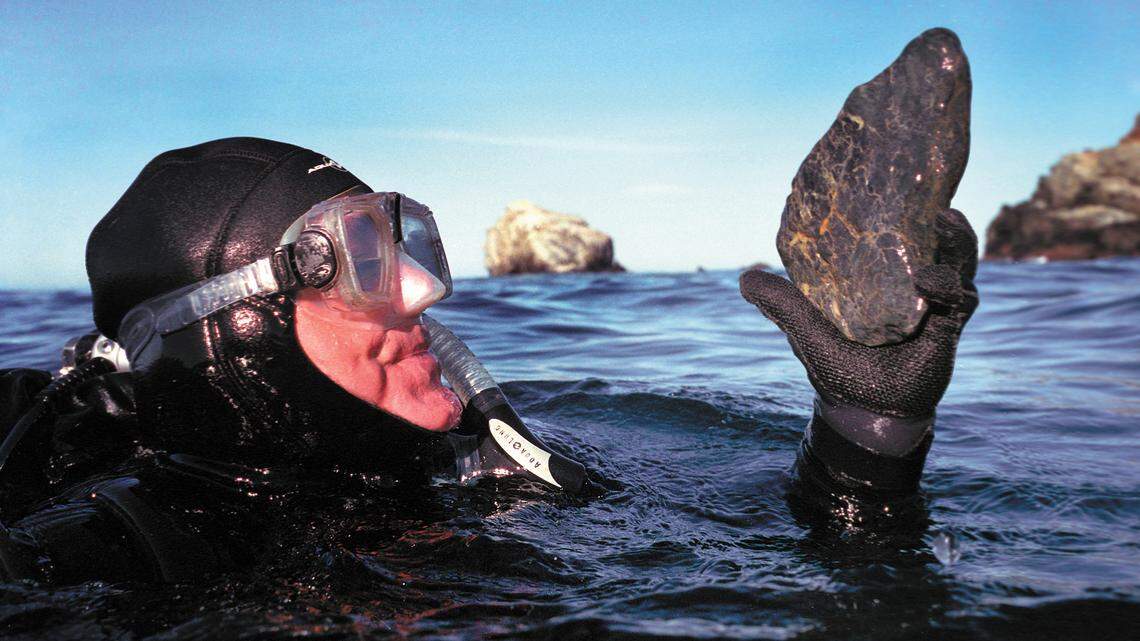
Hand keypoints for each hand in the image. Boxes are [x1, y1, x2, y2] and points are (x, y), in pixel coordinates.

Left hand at [739, 209, 978, 418]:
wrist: (864, 412)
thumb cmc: (837, 367)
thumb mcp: (804, 328)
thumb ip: (780, 302)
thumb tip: (743, 276)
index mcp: (881, 279)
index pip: (897, 237)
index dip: (903, 211)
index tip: (897, 183)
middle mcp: (912, 286)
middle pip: (936, 242)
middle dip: (939, 218)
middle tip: (932, 196)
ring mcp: (934, 305)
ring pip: (958, 263)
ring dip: (955, 241)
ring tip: (945, 217)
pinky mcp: (949, 328)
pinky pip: (962, 299)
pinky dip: (949, 286)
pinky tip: (931, 280)